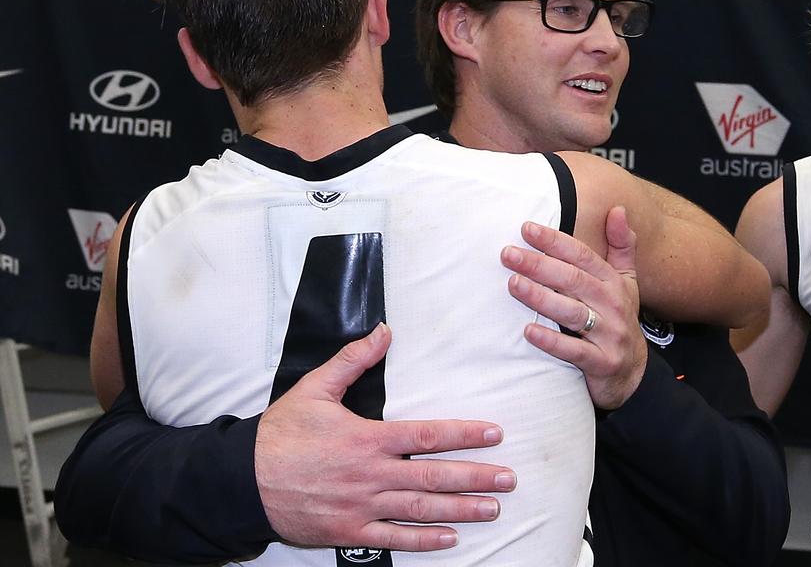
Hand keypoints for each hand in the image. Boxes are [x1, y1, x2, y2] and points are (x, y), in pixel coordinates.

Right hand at [256, 323, 514, 550]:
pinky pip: (393, 538)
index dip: (465, 434)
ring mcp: (362, 506)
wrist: (241, 482)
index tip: (495, 434)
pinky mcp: (348, 531)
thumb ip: (352, 361)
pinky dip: (423, 540)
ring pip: (421, 508)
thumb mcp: (314, 389)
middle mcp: (372, 474)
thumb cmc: (279, 434)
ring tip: (492, 509)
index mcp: (368, 438)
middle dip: (476, 477)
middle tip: (508, 479)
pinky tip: (449, 538)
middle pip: (435, 475)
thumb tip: (383, 332)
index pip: (428, 434)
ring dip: (460, 509)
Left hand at [501, 206, 646, 409]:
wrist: (631, 372)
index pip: (584, 257)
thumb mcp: (626, 282)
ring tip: (513, 284)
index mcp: (614, 283)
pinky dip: (551, 340)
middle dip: (540, 265)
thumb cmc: (618, 318)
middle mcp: (614, 306)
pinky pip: (574, 350)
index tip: (526, 229)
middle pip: (574, 280)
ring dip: (541, 298)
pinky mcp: (601, 362)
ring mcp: (610, 335)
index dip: (555, 242)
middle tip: (508, 254)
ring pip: (572, 312)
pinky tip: (528, 330)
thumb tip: (618, 209)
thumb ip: (621, 246)